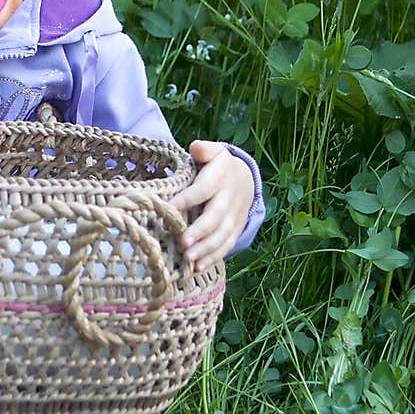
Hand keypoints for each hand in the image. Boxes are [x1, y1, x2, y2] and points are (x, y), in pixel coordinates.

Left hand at [170, 140, 254, 271]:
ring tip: (189, 259)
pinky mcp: (235, 229)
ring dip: (206, 248)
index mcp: (220, 176)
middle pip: (215, 217)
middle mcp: (228, 198)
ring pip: (222, 234)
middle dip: (199, 231)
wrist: (245, 179)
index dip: (187, 199)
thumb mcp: (214, 152)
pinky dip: (213, 257)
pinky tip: (198, 267)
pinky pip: (226, 245)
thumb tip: (196, 147)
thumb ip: (204, 150)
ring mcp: (234, 216)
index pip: (203, 189)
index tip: (169, 209)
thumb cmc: (217, 166)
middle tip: (182, 243)